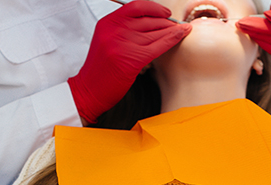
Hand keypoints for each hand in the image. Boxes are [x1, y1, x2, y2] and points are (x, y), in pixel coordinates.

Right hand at [69, 1, 190, 123]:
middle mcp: (114, 31)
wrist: (88, 91)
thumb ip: (123, 30)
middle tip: (177, 24)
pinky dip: (172, 39)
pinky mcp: (131, 60)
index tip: (165, 13)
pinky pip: (158, 46)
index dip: (154, 8)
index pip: (135, 7)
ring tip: (183, 30)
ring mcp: (122, 45)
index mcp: (107, 23)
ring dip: (172, 30)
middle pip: (147, 20)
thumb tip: (149, 23)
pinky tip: (181, 35)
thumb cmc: (99, 70)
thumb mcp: (106, 42)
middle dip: (166, 22)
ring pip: (155, 33)